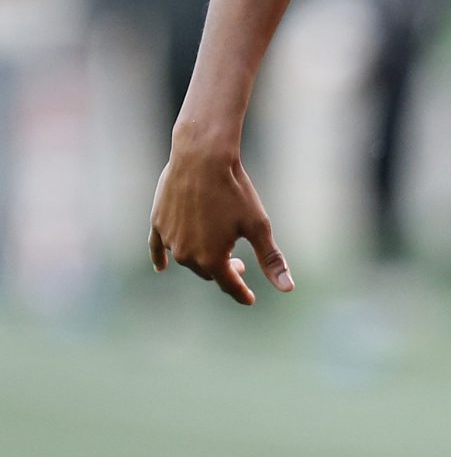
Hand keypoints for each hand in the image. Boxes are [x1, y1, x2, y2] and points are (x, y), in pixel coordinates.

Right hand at [149, 138, 292, 306]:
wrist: (202, 157)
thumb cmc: (234, 190)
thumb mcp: (258, 225)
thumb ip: (270, 260)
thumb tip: (288, 289)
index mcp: (213, 259)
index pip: (230, 285)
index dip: (242, 293)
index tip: (250, 299)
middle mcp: (188, 255)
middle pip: (209, 272)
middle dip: (225, 270)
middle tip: (240, 263)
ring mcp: (170, 239)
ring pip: (187, 259)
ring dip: (201, 259)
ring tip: (216, 249)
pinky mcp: (157, 223)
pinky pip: (157, 247)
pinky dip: (160, 257)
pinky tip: (161, 268)